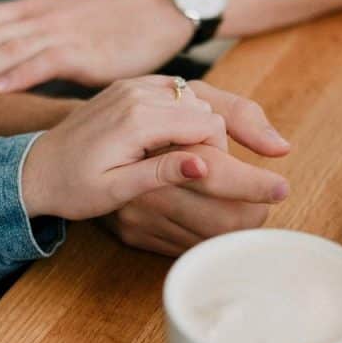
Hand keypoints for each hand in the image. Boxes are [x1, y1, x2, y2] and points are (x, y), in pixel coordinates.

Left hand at [0, 0, 191, 99]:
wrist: (161, 7)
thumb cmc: (114, 24)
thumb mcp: (64, 27)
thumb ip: (32, 45)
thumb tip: (2, 73)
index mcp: (29, 10)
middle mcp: (38, 17)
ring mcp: (61, 32)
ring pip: (4, 49)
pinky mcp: (86, 50)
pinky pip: (45, 61)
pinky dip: (17, 75)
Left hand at [21, 76, 227, 219]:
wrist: (35, 169)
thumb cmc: (73, 188)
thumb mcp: (117, 191)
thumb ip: (161, 174)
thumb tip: (203, 165)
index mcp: (137, 120)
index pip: (207, 123)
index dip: (216, 150)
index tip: (202, 174)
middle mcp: (135, 94)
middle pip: (202, 106)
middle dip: (208, 136)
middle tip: (189, 168)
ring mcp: (129, 86)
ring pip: (189, 95)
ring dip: (193, 122)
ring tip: (177, 154)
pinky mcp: (125, 86)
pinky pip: (169, 89)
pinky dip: (177, 109)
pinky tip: (164, 136)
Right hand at [103, 80, 290, 255]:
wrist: (60, 154)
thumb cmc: (135, 113)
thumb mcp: (187, 95)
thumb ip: (237, 116)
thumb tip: (281, 147)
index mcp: (161, 147)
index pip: (219, 173)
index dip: (253, 184)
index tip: (280, 188)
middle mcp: (146, 186)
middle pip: (219, 216)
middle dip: (250, 212)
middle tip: (266, 201)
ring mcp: (137, 215)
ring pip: (205, 237)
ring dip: (233, 229)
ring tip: (245, 211)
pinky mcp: (130, 235)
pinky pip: (183, 247)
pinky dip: (206, 237)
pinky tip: (213, 223)